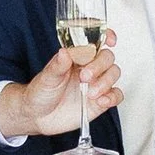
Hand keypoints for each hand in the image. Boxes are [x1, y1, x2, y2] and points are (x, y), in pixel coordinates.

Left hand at [1, 46, 121, 140]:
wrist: (38, 117)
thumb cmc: (41, 92)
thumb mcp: (47, 77)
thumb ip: (58, 65)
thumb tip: (65, 51)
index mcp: (77, 57)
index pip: (96, 41)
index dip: (106, 37)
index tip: (110, 41)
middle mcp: (89, 68)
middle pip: (107, 57)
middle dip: (99, 66)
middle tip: (85, 77)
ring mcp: (96, 84)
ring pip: (114, 74)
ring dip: (105, 82)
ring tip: (90, 93)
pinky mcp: (100, 101)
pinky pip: (116, 95)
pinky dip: (113, 97)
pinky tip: (102, 100)